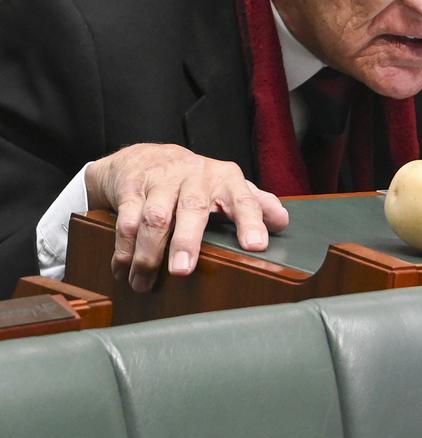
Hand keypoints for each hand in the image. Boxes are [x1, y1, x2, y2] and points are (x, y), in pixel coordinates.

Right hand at [84, 143, 288, 291]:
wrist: (145, 156)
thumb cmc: (196, 180)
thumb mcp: (228, 187)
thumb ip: (255, 203)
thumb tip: (282, 221)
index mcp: (225, 179)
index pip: (243, 199)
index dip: (250, 221)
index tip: (256, 245)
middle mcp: (195, 177)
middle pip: (193, 207)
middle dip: (187, 240)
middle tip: (182, 270)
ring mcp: (162, 181)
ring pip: (155, 217)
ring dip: (147, 253)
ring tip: (143, 282)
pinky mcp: (132, 188)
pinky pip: (126, 220)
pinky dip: (123, 248)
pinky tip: (123, 269)